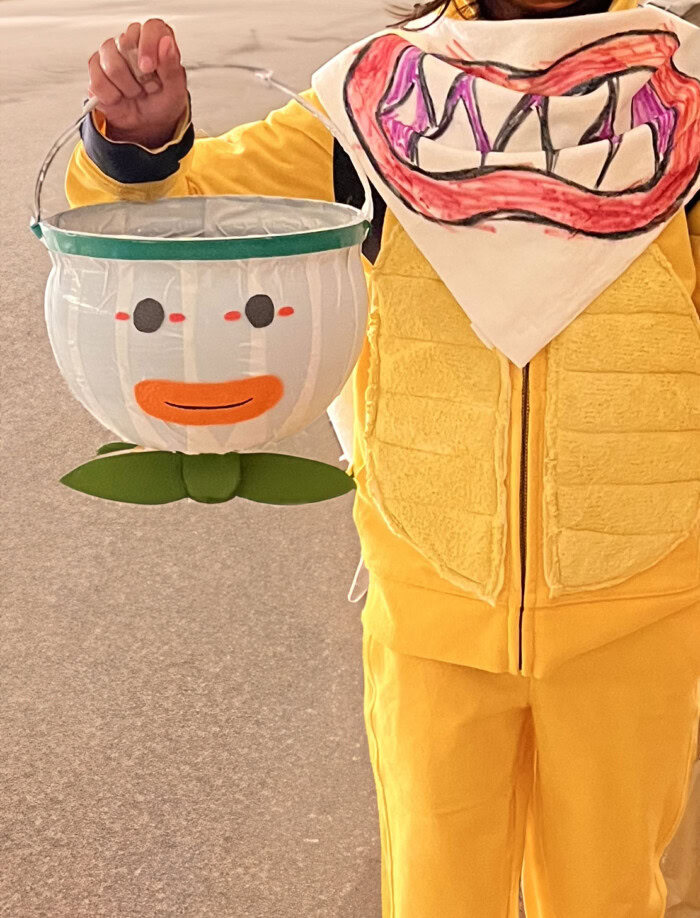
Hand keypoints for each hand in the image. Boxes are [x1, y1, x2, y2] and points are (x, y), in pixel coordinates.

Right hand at [87, 19, 188, 148]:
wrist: (146, 125)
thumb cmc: (162, 104)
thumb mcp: (175, 91)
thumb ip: (172, 67)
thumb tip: (166, 44)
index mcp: (156, 41)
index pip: (150, 28)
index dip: (148, 45)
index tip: (149, 67)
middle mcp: (132, 42)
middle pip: (126, 44)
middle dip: (139, 75)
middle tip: (148, 87)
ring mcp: (111, 54)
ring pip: (111, 63)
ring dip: (127, 87)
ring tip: (136, 92)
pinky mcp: (96, 70)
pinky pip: (98, 80)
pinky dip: (112, 96)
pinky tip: (121, 97)